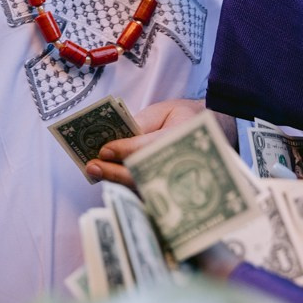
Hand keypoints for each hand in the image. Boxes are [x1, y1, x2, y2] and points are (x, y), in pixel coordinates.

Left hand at [85, 98, 236, 187]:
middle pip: (144, 172)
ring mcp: (176, 179)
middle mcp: (181, 162)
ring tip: (94, 172)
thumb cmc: (182, 117)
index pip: (150, 147)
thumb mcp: (164, 111)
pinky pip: (145, 191)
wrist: (210, 131)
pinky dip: (124, 185)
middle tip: (92, 167)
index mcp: (183, 137)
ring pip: (142, 186)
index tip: (104, 151)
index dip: (125, 150)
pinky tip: (107, 177)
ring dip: (116, 180)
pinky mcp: (170, 189)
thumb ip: (143, 123)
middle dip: (115, 171)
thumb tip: (116, 141)